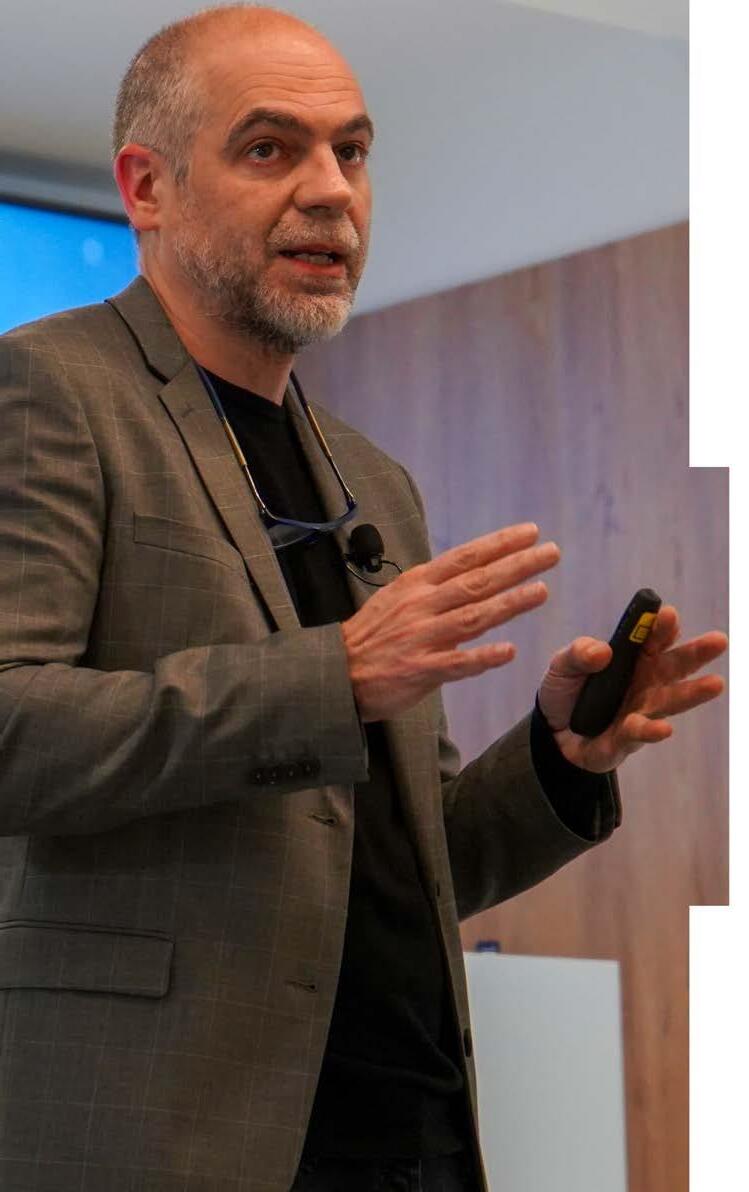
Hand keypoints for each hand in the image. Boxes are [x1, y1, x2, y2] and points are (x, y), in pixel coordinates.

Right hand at [342, 523, 560, 722]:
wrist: (335, 672)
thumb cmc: (371, 635)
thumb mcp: (397, 599)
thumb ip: (434, 589)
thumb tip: (471, 574)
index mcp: (416, 585)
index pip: (464, 558)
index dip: (499, 544)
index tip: (530, 532)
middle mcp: (421, 606)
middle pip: (476, 581)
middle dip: (516, 565)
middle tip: (550, 552)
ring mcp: (421, 638)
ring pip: (472, 617)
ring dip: (509, 603)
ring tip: (541, 591)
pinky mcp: (419, 670)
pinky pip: (456, 663)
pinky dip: (482, 658)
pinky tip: (508, 651)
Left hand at [537, 605, 727, 771]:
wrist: (549, 733)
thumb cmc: (566, 692)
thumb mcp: (562, 666)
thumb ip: (577, 654)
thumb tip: (602, 651)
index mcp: (632, 659)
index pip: (652, 639)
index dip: (662, 627)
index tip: (667, 615)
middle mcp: (644, 684)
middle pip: (673, 666)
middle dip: (696, 653)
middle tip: (719, 640)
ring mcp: (639, 712)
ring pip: (669, 701)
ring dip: (692, 693)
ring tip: (715, 684)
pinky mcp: (626, 741)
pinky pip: (639, 734)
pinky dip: (650, 730)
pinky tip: (664, 729)